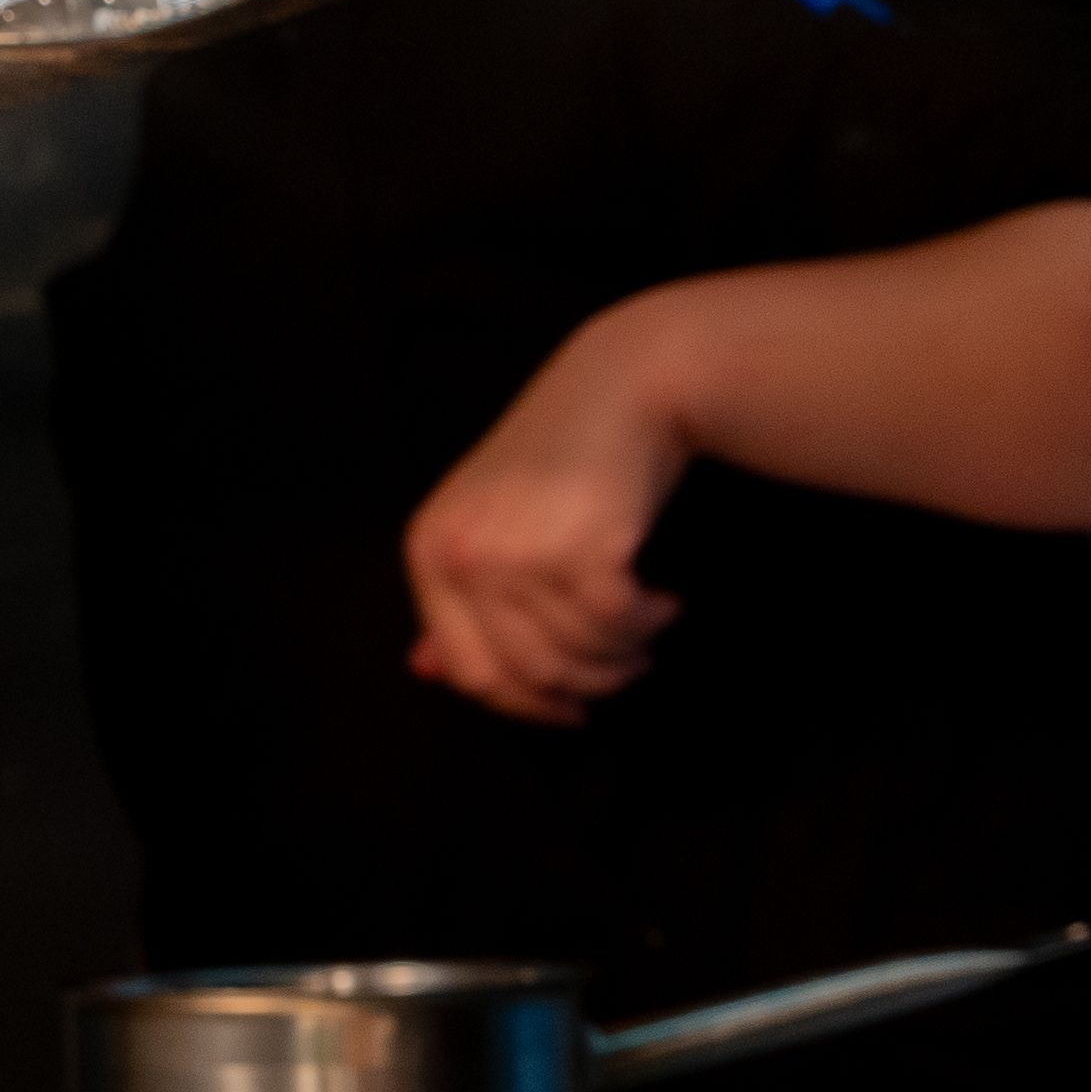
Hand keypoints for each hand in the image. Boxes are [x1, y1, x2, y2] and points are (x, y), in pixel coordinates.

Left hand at [400, 308, 694, 722]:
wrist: (623, 383)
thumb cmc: (561, 455)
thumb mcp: (490, 520)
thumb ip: (458, 597)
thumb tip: (427, 671)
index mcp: (430, 550)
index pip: (469, 670)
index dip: (525, 703)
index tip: (568, 709)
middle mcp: (465, 555)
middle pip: (529, 673)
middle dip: (587, 684)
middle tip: (628, 668)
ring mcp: (520, 552)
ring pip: (578, 654)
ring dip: (625, 654)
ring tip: (648, 625)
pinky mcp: (582, 548)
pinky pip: (618, 625)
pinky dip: (649, 623)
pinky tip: (663, 601)